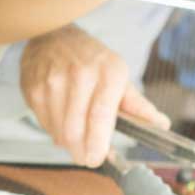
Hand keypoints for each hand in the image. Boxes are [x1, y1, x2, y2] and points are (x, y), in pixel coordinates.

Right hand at [20, 26, 172, 166]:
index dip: (97, 142)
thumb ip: (138, 105)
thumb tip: (162, 125)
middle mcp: (80, 75)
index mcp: (108, 72)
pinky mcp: (33, 88)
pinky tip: (61, 120)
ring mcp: (53, 81)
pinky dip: (54, 131)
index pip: (100, 114)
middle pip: (76, 128)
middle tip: (87, 157)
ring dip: (68, 142)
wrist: (54, 35)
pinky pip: (44, 123)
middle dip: (82, 151)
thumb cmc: (92, 60)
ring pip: (59, 130)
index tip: (97, 159)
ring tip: (76, 136)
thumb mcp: (119, 75)